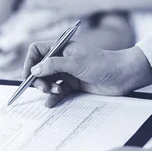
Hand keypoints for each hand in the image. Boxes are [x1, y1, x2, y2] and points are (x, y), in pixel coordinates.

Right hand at [22, 41, 151, 106]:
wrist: (123, 75)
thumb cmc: (102, 63)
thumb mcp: (76, 62)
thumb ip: (54, 65)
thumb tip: (35, 69)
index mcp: (61, 47)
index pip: (37, 51)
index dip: (30, 62)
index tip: (28, 75)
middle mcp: (62, 59)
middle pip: (40, 68)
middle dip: (38, 79)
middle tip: (43, 88)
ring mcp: (68, 72)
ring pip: (48, 80)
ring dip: (47, 88)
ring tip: (55, 91)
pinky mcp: (74, 84)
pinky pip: (58, 90)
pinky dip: (53, 97)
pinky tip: (51, 103)